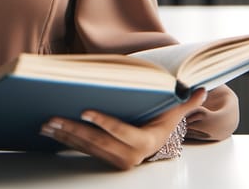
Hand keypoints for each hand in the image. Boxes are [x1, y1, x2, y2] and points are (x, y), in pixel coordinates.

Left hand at [40, 88, 206, 170]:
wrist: (156, 144)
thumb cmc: (161, 122)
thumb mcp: (174, 113)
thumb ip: (186, 103)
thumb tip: (201, 89)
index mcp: (143, 143)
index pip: (121, 133)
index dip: (103, 122)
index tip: (86, 111)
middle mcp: (127, 156)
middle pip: (97, 142)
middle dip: (74, 130)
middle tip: (54, 117)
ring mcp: (113, 159)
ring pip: (85, 147)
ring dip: (64, 135)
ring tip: (47, 123)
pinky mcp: (102, 157)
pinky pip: (81, 149)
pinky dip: (64, 139)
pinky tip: (50, 131)